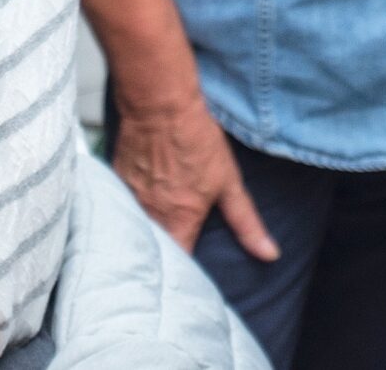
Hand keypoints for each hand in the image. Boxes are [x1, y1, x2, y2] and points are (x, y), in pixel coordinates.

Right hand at [110, 96, 280, 260]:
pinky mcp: (117, 184)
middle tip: (172, 257)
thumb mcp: (229, 182)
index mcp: (179, 222)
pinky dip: (131, 210)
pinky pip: (122, 207)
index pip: (179, 266)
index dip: (184, 276)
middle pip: (154, 250)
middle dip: (163, 257)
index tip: (191, 278)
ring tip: (156, 229)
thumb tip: (268, 254)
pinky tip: (141, 201)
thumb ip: (246, 223)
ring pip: (136, 230)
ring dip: (146, 233)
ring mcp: (129, 201)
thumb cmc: (195, 140)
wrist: (160, 106)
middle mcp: (150, 217)